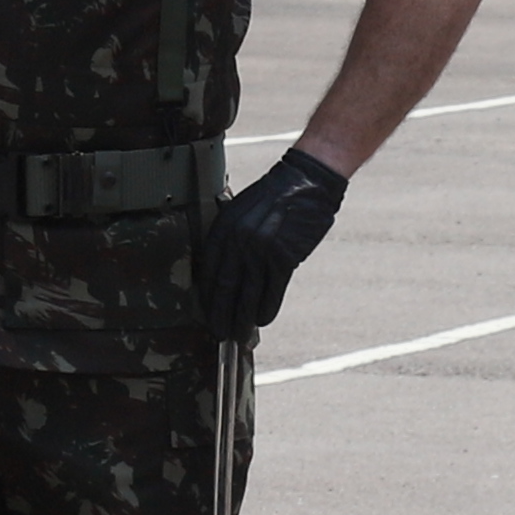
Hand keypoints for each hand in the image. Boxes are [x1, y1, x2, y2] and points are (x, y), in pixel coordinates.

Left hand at [200, 143, 350, 337]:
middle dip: (221, 314)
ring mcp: (260, 249)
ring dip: (242, 318)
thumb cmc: (277, 194)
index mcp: (224, 227)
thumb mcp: (243, 210)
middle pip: (225, 287)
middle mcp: (238, 240)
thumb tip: (227, 270)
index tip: (207, 312)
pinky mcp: (283, 257)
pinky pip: (272, 290)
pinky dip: (267, 308)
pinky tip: (262, 320)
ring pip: (248, 294)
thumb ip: (232, 238)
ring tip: (239, 334)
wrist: (307, 180)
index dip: (208, 296)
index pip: (209, 270)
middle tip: (219, 332)